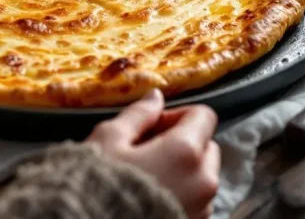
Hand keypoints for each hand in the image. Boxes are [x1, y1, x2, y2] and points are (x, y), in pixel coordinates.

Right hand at [86, 90, 219, 218]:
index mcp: (185, 152)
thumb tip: (156, 97)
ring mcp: (202, 208)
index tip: (152, 125)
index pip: (203, 115)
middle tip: (146, 150)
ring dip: (182, 170)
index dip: (176, 115)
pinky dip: (180, 193)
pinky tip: (149, 195)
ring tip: (146, 176)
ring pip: (202, 176)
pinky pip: (196, 201)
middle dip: (182, 143)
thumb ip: (138, 114)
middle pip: (207, 146)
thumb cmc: (97, 186)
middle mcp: (202, 182)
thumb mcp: (110, 139)